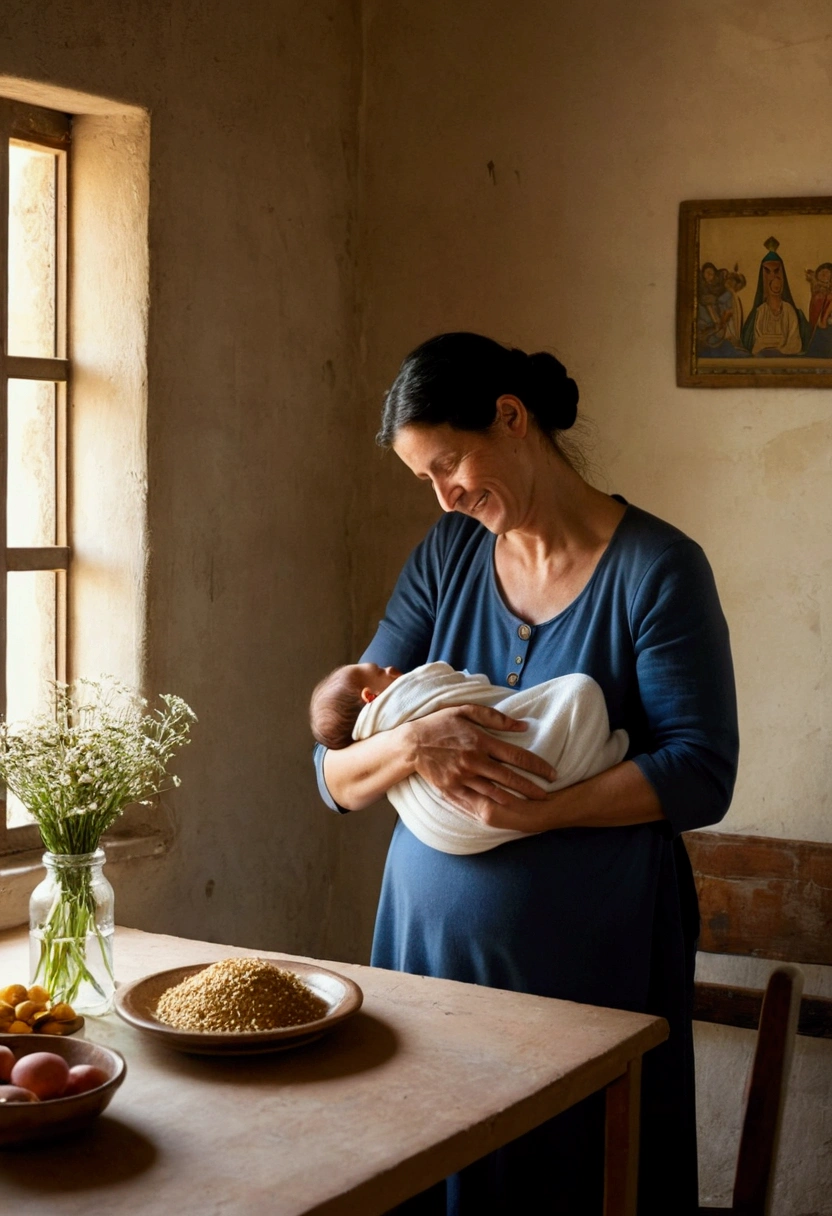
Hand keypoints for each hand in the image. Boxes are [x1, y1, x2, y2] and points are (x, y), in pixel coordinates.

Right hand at [405, 704, 556, 810]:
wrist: (411, 743)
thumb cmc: (439, 723)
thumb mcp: (466, 711)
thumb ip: (495, 718)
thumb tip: (523, 726)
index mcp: (480, 741)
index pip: (516, 755)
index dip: (537, 766)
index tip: (552, 773)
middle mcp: (474, 760)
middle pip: (510, 778)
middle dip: (531, 787)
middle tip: (548, 795)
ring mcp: (462, 777)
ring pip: (495, 792)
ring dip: (515, 800)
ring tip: (532, 806)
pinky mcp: (452, 789)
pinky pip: (475, 801)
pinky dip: (491, 806)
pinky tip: (505, 811)